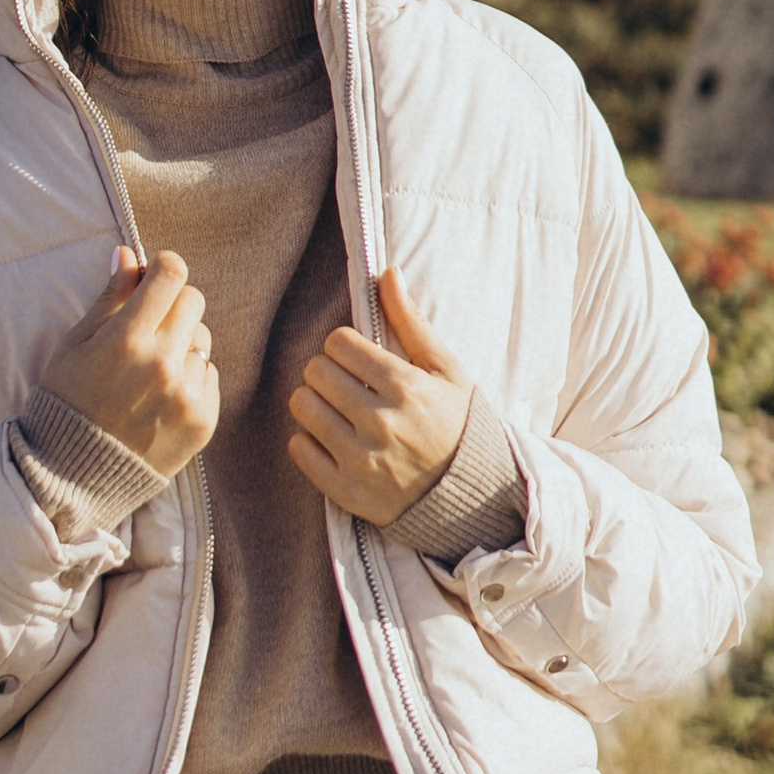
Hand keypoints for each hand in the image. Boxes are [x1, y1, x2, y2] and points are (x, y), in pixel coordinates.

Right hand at [36, 248, 218, 480]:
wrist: (73, 475)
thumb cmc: (67, 400)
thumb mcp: (75, 343)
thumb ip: (109, 297)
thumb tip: (130, 254)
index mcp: (126, 339)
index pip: (172, 274)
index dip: (163, 268)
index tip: (154, 277)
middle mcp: (162, 364)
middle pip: (193, 300)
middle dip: (173, 303)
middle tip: (149, 324)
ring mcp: (186, 395)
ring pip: (203, 338)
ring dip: (183, 342)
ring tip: (152, 366)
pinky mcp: (202, 422)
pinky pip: (209, 375)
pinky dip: (190, 377)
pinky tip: (161, 395)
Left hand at [287, 268, 472, 522]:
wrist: (474, 499)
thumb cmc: (459, 426)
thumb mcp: (447, 370)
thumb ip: (412, 322)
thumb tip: (387, 273)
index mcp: (406, 387)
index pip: (339, 343)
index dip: (344, 346)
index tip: (356, 359)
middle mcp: (382, 423)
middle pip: (316, 371)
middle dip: (327, 372)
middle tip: (346, 384)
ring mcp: (362, 461)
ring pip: (302, 407)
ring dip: (314, 403)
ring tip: (337, 410)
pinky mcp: (347, 493)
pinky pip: (299, 450)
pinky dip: (309, 442)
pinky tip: (332, 440)